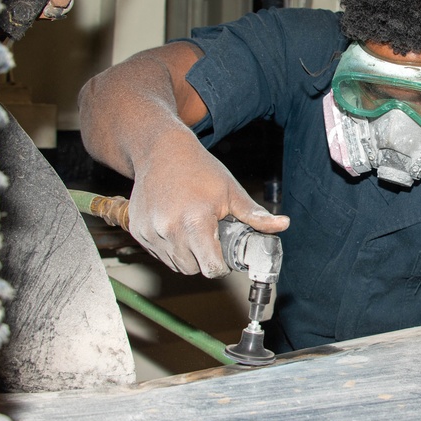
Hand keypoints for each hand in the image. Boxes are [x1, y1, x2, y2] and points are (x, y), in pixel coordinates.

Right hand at [126, 131, 288, 277]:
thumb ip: (255, 215)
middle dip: (203, 259)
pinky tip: (174, 225)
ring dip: (185, 255)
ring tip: (191, 229)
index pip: (211, 269)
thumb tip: (283, 224)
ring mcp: (150, 232)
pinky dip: (168, 246)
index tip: (224, 255)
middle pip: (192, 269)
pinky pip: (158, 253)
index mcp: (195, 223)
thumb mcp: (231, 191)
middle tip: (209, 237)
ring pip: (174, 264)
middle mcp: (169, 230)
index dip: (221, 266)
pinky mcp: (137, 231)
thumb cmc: (199, 168)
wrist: (160, 150)